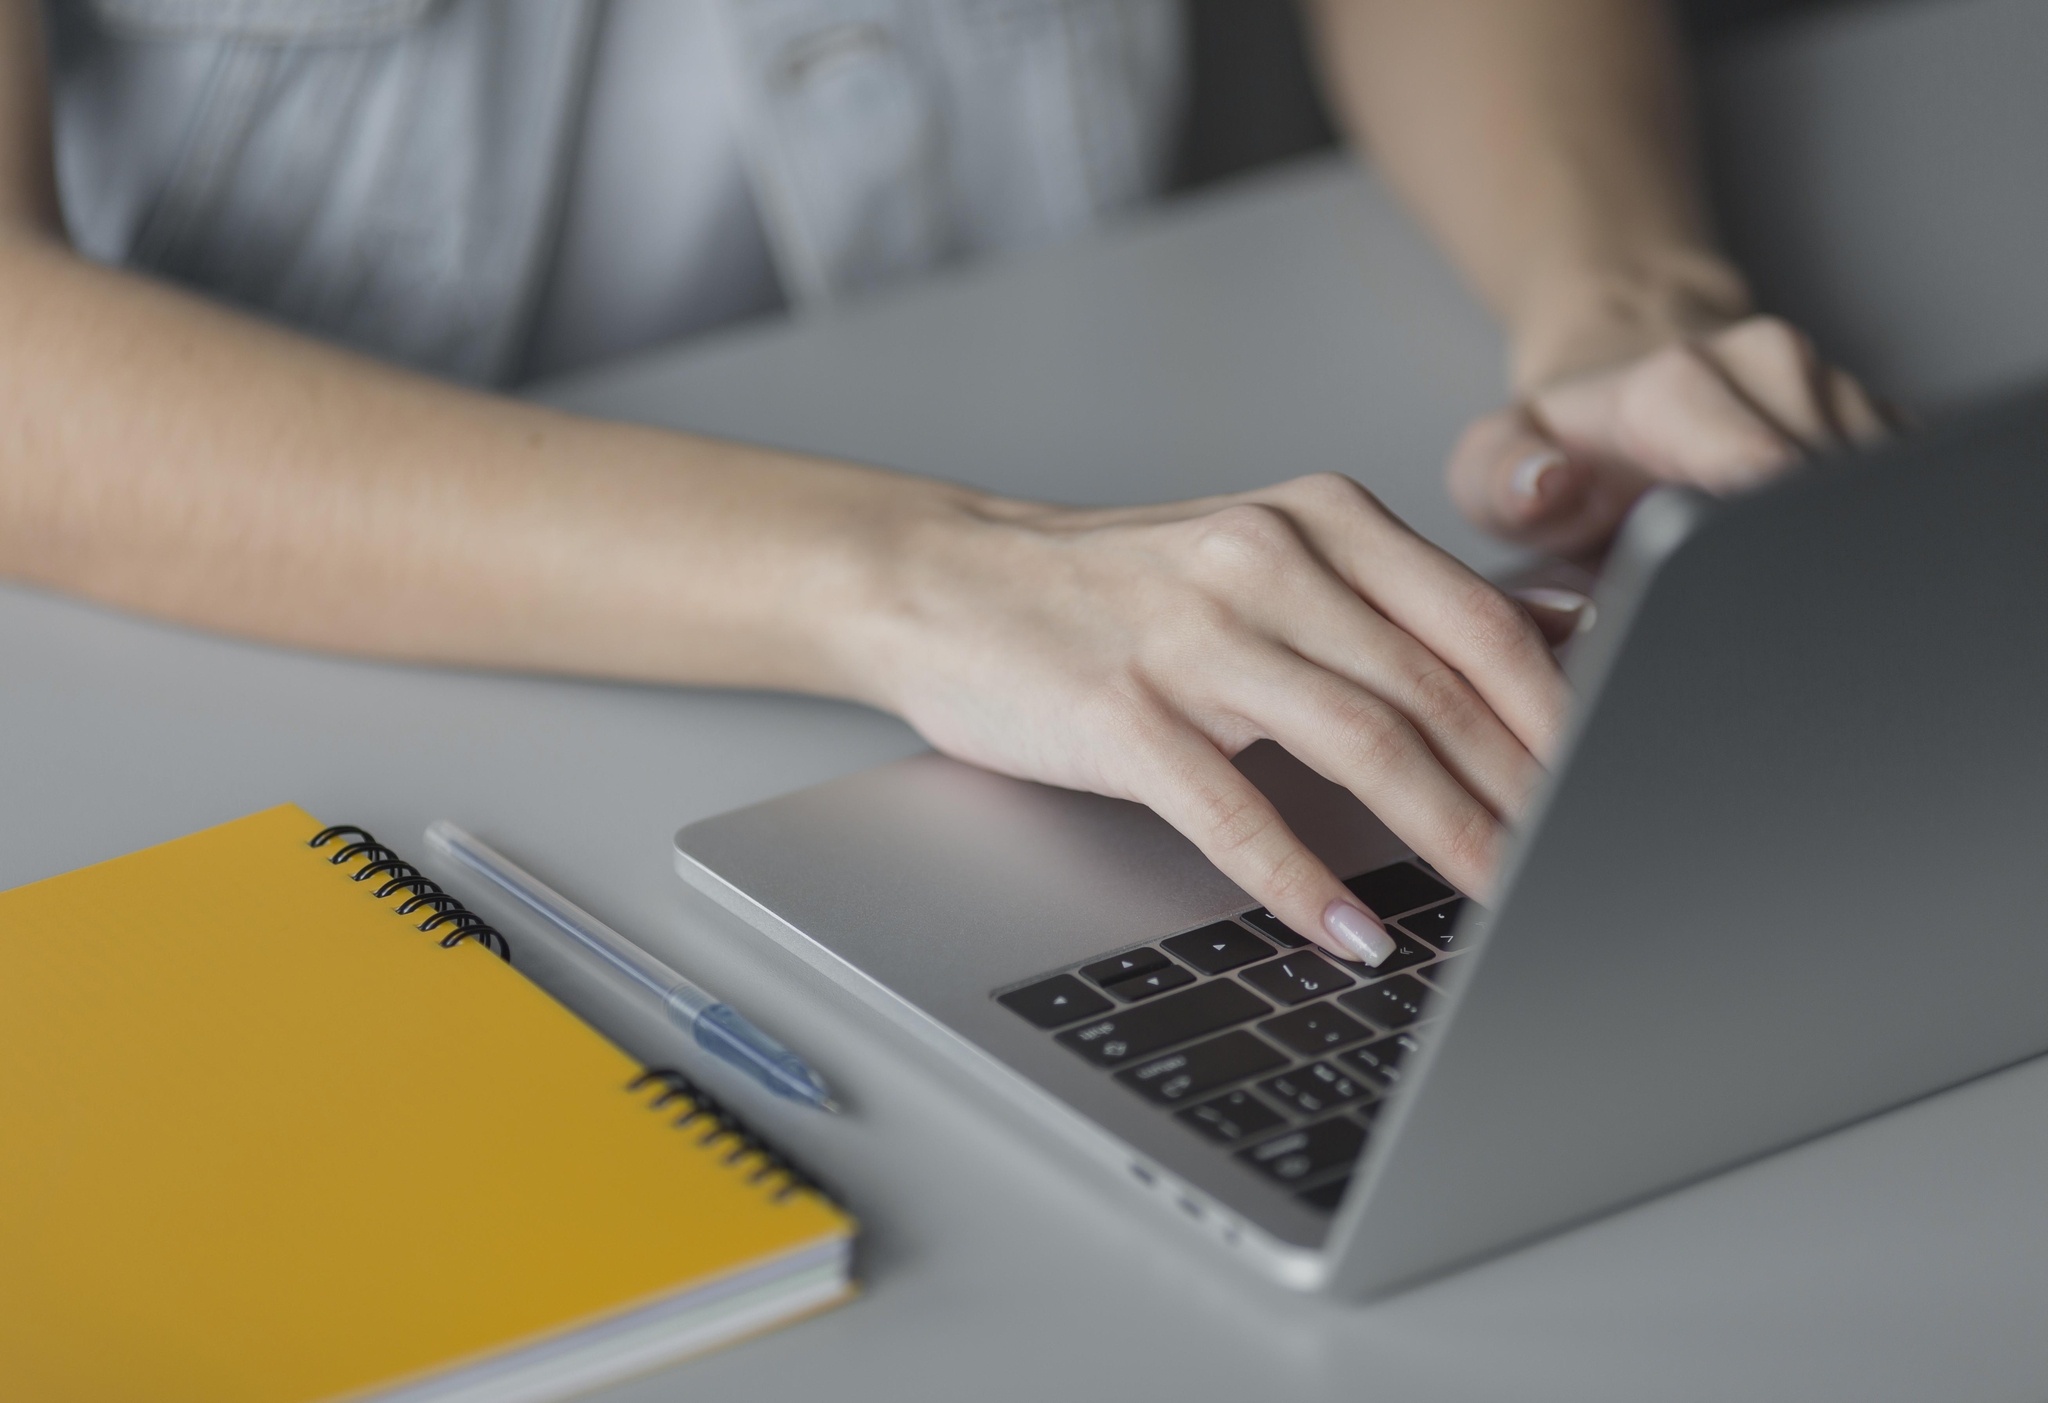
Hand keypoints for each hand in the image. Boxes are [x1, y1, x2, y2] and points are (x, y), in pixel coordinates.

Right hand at [844, 474, 1570, 964]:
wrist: (949, 580)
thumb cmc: (1118, 584)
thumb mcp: (1273, 552)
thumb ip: (1407, 590)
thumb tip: (1562, 626)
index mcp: (1320, 518)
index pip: (1479, 623)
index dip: (1561, 716)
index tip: (1618, 784)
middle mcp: (1267, 561)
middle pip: (1436, 690)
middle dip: (1526, 793)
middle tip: (1582, 864)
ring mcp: (1191, 636)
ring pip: (1360, 744)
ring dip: (1445, 838)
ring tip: (1502, 905)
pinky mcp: (1121, 711)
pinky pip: (1234, 810)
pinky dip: (1299, 878)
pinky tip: (1345, 929)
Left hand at [1449, 316, 1892, 557]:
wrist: (1620, 372)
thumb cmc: (1558, 445)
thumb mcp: (1491, 466)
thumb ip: (1500, 478)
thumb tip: (1548, 484)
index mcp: (1683, 384)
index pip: (1763, 469)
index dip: (1761, 546)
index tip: (1740, 600)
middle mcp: (1773, 369)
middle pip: (1827, 493)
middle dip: (1793, 563)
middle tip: (1743, 612)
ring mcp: (1837, 388)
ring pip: (1874, 496)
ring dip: (1826, 551)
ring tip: (1764, 578)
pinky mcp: (1879, 419)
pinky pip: (1895, 492)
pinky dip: (1858, 537)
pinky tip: (1804, 558)